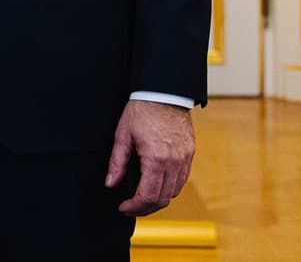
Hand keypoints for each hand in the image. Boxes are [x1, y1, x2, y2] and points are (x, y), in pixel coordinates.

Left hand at [106, 99, 195, 215]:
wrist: (164, 92)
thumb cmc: (141, 111)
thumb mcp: (122, 135)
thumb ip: (116, 162)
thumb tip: (110, 183)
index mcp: (155, 158)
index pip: (148, 196)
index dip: (135, 207)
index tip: (123, 208)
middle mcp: (174, 162)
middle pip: (163, 199)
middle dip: (146, 208)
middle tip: (131, 207)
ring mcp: (185, 159)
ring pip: (175, 192)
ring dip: (159, 199)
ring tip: (142, 198)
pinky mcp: (190, 154)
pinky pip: (182, 179)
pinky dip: (170, 187)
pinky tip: (157, 184)